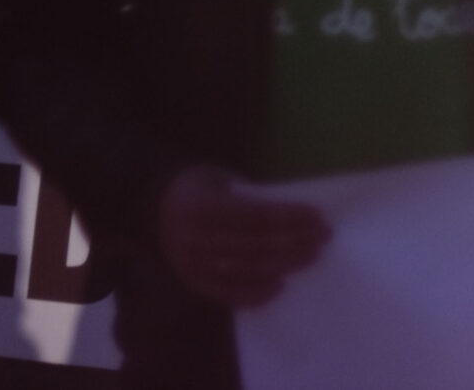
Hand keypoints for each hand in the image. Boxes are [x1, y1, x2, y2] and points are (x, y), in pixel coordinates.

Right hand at [156, 164, 329, 308]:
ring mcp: (193, 266)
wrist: (149, 210)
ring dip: (283, 265)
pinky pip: (226, 294)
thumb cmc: (196, 188)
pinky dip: (254, 294)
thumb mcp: (220, 179)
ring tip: (311, 257)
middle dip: (295, 243)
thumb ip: (250, 195)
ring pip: (246, 271)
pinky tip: (279, 287)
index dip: (290, 219)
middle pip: (256, 246)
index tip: (319, 218)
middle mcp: (197, 240)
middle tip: (324, 238)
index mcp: (205, 208)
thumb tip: (292, 211)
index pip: (257, 217)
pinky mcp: (192, 283)